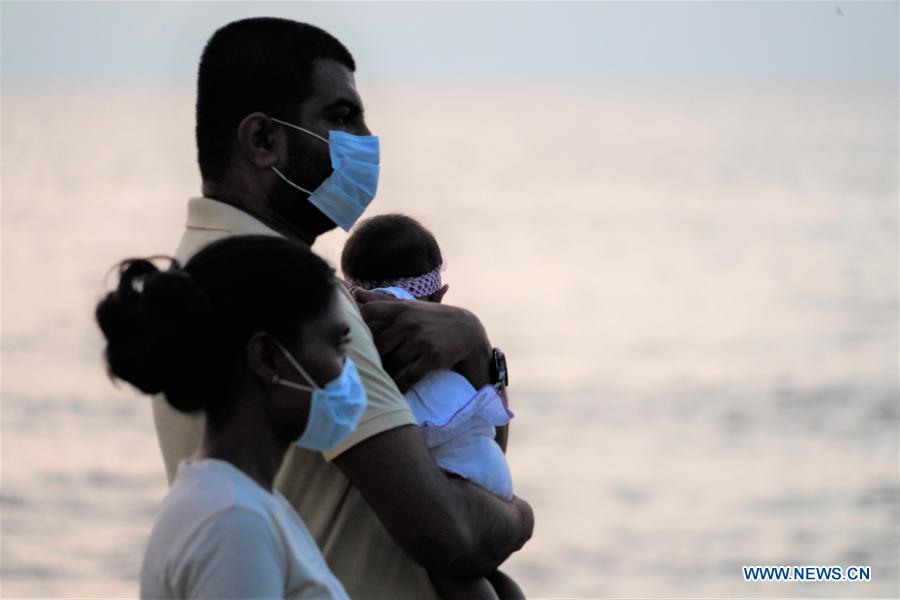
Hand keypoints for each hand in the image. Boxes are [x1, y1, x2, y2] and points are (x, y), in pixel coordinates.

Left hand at [355, 289, 491, 391]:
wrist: (467, 331)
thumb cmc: (433, 318)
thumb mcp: (410, 306)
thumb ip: (381, 301)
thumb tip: (355, 293)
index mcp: (401, 309)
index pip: (369, 313)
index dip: (358, 327)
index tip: (356, 340)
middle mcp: (409, 323)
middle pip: (378, 346)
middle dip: (372, 359)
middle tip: (366, 369)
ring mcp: (421, 340)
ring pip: (392, 363)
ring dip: (385, 374)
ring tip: (379, 381)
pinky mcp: (432, 357)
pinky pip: (409, 377)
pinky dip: (400, 386)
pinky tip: (395, 391)